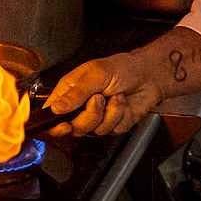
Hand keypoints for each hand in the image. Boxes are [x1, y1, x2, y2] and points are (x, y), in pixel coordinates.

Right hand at [44, 52, 163, 136]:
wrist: (147, 75)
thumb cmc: (120, 68)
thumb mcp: (95, 75)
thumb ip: (76, 93)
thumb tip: (55, 108)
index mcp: (69, 93)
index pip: (52, 115)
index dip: (54, 125)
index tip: (64, 125)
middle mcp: (80, 108)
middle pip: (74, 128)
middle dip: (90, 115)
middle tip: (99, 98)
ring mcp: (96, 119)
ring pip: (95, 131)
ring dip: (109, 113)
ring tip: (115, 96)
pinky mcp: (112, 126)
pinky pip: (112, 130)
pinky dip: (120, 115)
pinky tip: (122, 102)